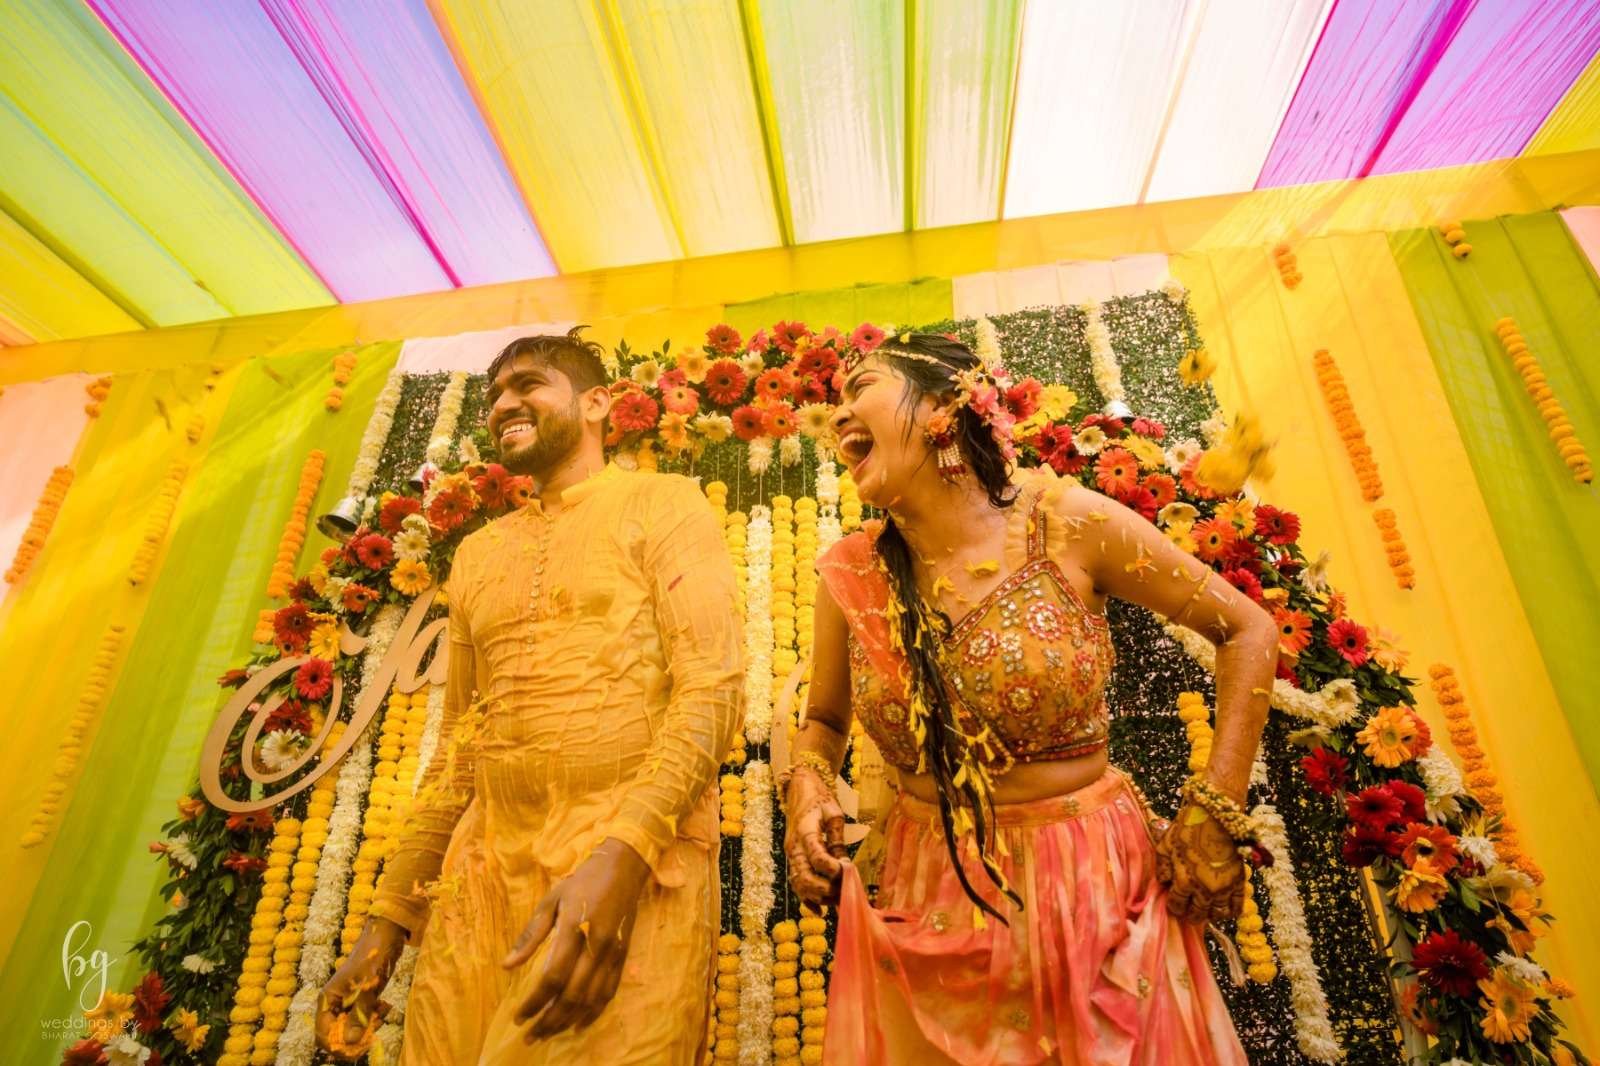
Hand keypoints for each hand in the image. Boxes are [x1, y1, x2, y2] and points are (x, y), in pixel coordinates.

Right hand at [315, 917, 406, 1059]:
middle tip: (375, 1027)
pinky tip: (384, 1007)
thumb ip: (359, 1016)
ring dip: (367, 1026)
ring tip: (382, 1012)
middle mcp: (334, 1001)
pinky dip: (373, 1017)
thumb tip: (351, 1043)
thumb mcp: (369, 988)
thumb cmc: (374, 956)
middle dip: (355, 1037)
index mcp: (328, 998)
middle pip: (336, 1033)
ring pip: (351, 1027)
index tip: (358, 1048)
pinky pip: (362, 1017)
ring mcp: (347, 1000)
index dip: (337, 1046)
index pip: (322, 1034)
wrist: (386, 933)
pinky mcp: (359, 997)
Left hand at [503, 838, 650, 1041]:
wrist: (624, 868)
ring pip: (591, 999)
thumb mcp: (551, 901)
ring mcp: (613, 953)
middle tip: (530, 1035)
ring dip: (569, 1021)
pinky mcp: (624, 957)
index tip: (518, 1017)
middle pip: (572, 995)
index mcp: (575, 929)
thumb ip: (530, 936)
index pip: (553, 977)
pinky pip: (609, 992)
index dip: (535, 1001)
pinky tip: (578, 1024)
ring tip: (549, 1034)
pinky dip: (594, 1013)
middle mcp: (597, 946)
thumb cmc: (582, 882)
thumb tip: (506, 966)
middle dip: (549, 1020)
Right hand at [783, 769, 846, 904]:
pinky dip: (806, 898)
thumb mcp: (834, 812)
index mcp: (805, 832)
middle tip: (844, 892)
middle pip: (804, 876)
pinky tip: (819, 909)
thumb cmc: (819, 798)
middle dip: (825, 888)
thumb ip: (838, 838)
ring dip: (817, 896)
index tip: (847, 872)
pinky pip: (795, 883)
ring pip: (798, 883)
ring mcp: (790, 853)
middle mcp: (793, 846)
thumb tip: (844, 862)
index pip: (817, 857)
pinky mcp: (792, 858)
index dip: (832, 869)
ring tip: (836, 900)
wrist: (799, 788)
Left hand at [1153, 803, 1245, 924]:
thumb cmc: (1187, 829)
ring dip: (1211, 915)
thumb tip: (1164, 882)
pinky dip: (1231, 912)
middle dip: (1191, 915)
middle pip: (1197, 914)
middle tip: (1190, 911)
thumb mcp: (1166, 845)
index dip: (1175, 907)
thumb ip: (1163, 867)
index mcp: (1184, 882)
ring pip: (1217, 915)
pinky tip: (1225, 909)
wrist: (1216, 818)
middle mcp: (1204, 890)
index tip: (1175, 904)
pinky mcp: (1239, 883)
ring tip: (1207, 910)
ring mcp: (1223, 889)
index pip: (1177, 906)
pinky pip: (1237, 907)